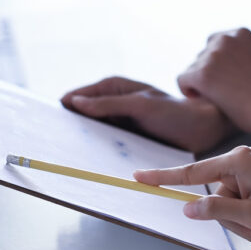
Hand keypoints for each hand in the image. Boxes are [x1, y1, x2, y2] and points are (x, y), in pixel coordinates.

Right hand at [61, 76, 235, 153]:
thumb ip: (109, 103)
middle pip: (83, 114)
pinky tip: (94, 162)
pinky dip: (100, 150)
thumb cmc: (176, 112)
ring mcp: (121, 120)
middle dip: (70, 127)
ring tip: (69, 155)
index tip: (45, 122)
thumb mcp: (141, 105)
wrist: (205, 128)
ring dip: (84, 141)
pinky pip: (108, 143)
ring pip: (94, 131)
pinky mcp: (129, 137)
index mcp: (114, 87)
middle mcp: (114, 102)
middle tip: (54, 143)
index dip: (62, 107)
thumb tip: (75, 101)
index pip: (78, 96)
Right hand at [135, 146, 250, 244]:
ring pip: (227, 207)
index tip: (139, 177)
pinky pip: (240, 207)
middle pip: (213, 197)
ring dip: (244, 225)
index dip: (163, 177)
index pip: (191, 172)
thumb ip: (214, 210)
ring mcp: (250, 172)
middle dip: (232, 220)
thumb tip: (188, 208)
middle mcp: (242, 161)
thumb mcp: (250, 215)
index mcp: (238, 160)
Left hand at [178, 28, 250, 135]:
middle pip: (202, 55)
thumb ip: (239, 54)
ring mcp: (213, 56)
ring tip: (220, 97)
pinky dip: (188, 91)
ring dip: (201, 84)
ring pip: (192, 69)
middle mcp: (225, 39)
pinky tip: (202, 99)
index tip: (227, 79)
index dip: (217, 63)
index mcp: (241, 32)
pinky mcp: (202, 74)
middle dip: (208, 72)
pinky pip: (182, 80)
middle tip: (223, 91)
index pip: (214, 42)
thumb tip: (220, 61)